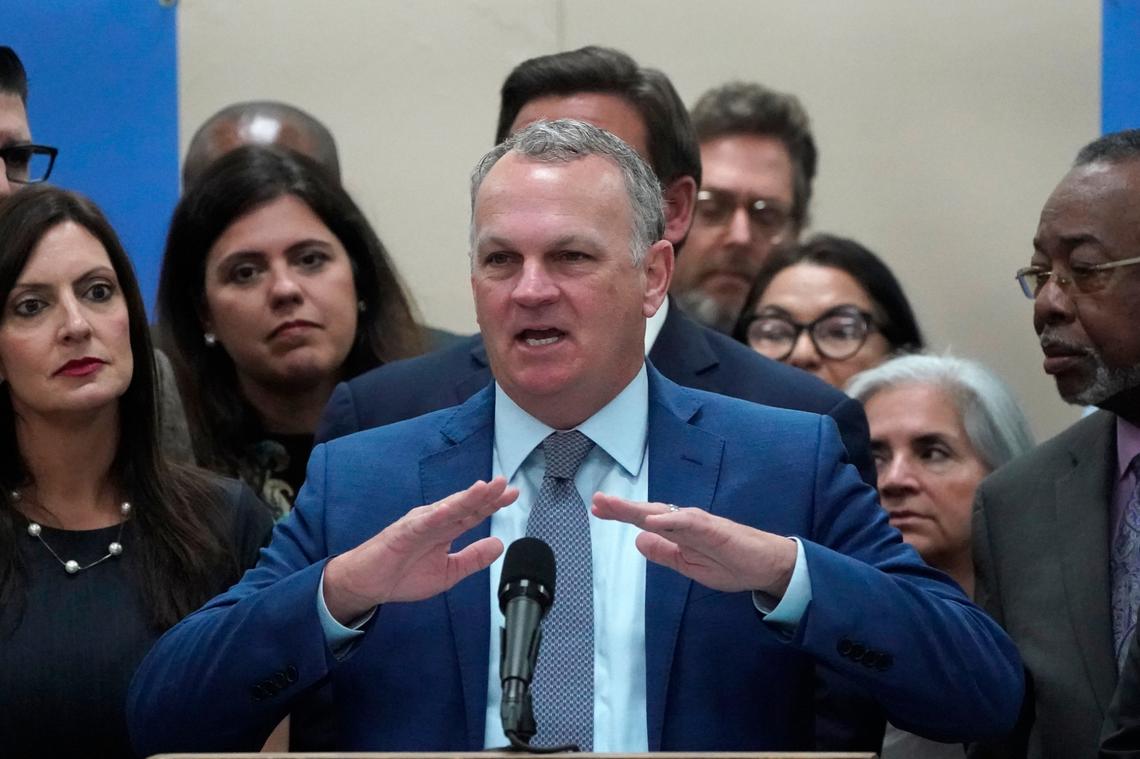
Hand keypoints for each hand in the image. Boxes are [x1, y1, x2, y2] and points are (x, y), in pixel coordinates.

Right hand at [324, 477, 517, 622]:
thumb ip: (473, 559)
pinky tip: (450, 509)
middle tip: (505, 484)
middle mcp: (434, 521)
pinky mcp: (402, 532)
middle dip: (485, 495)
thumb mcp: (448, 572)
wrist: (368, 585)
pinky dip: (435, 515)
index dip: (492, 504)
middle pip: (464, 505)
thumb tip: (498, 545)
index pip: (473, 514)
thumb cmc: (403, 575)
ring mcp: (418, 524)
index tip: (513, 494)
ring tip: (484, 488)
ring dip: (465, 498)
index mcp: (446, 530)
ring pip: (446, 508)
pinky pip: (421, 523)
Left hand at [592, 493, 796, 596]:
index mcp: (678, 533)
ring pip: (664, 513)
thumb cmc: (731, 562)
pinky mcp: (714, 530)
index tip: (597, 508)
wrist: (766, 567)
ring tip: (616, 506)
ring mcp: (699, 524)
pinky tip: (650, 521)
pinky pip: (688, 523)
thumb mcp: (688, 565)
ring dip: (639, 509)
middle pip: (648, 513)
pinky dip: (668, 521)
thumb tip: (638, 541)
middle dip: (622, 507)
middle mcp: (685, 523)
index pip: (644, 521)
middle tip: (598, 500)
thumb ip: (664, 553)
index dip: (621, 514)